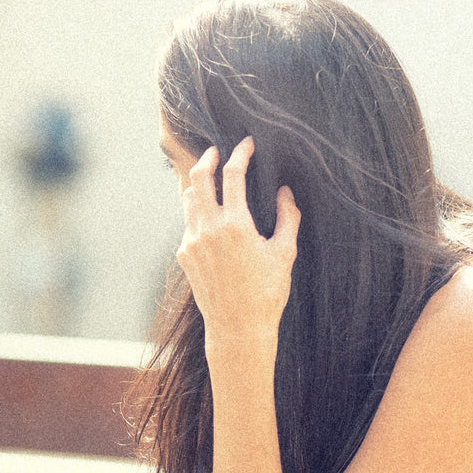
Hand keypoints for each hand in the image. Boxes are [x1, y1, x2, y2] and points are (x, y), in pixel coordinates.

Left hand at [175, 136, 301, 366]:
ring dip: (199, 185)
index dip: (240, 154)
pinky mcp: (184, 254)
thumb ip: (288, 218)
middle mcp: (208, 229)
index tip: (247, 145)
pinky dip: (199, 214)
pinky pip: (188, 223)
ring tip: (211, 182)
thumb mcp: (285, 255)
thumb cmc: (267, 294)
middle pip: (199, 177)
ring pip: (188, 198)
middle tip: (217, 151)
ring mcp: (192, 241)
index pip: (232, 175)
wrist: (238, 328)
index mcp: (236, 225)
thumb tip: (286, 192)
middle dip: (208, 158)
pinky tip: (212, 220)